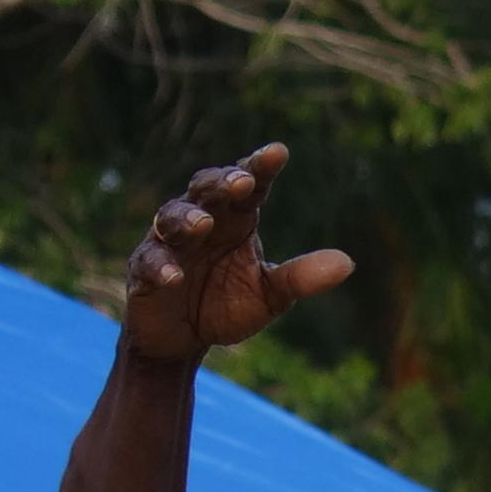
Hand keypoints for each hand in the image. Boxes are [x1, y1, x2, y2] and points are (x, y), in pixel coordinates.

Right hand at [114, 145, 354, 366]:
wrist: (185, 338)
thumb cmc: (226, 303)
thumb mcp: (271, 295)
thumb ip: (301, 278)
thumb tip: (348, 263)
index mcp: (235, 220)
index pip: (249, 186)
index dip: (259, 168)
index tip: (278, 153)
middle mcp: (201, 222)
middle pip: (206, 190)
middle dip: (221, 183)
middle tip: (240, 183)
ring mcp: (168, 244)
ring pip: (171, 219)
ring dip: (186, 219)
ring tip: (203, 225)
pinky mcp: (143, 271)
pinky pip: (149, 262)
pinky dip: (160, 267)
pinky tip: (173, 276)